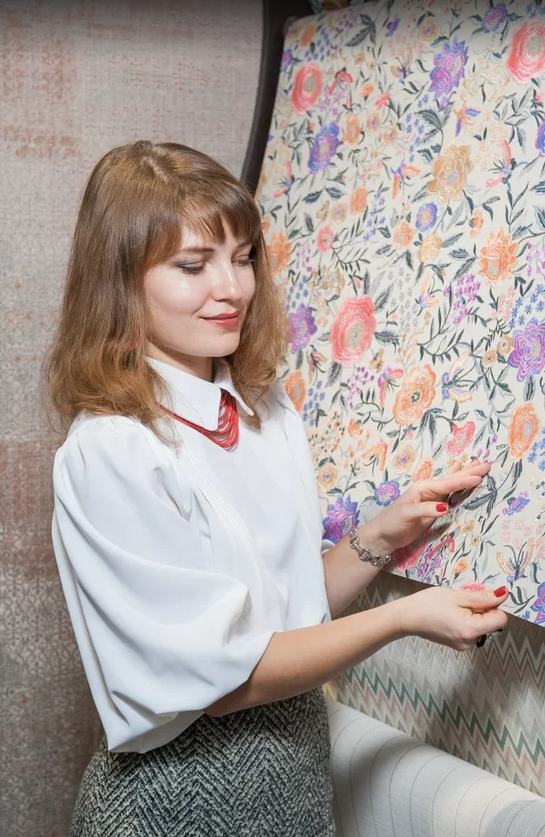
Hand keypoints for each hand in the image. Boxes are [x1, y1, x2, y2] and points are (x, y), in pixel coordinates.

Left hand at [363, 460, 489, 555]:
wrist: (384, 535)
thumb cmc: (392, 522)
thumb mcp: (407, 514)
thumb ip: (425, 510)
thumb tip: (445, 507)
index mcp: (422, 488)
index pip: (446, 484)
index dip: (462, 480)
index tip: (478, 477)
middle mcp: (428, 491)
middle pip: (451, 480)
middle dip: (468, 473)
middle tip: (486, 465)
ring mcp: (431, 500)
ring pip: (452, 485)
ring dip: (464, 476)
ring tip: (477, 466)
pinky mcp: (433, 510)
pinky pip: (449, 496)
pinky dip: (457, 487)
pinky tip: (459, 480)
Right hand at [392, 585, 508, 650]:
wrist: (406, 617)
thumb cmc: (428, 603)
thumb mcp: (456, 596)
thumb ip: (482, 597)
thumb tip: (504, 594)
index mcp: (471, 630)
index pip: (501, 620)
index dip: (496, 606)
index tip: (482, 597)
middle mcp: (470, 642)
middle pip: (491, 624)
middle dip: (483, 610)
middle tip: (463, 600)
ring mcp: (463, 645)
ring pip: (481, 627)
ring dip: (474, 615)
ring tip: (455, 606)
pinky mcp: (457, 645)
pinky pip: (471, 631)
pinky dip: (467, 621)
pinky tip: (452, 614)